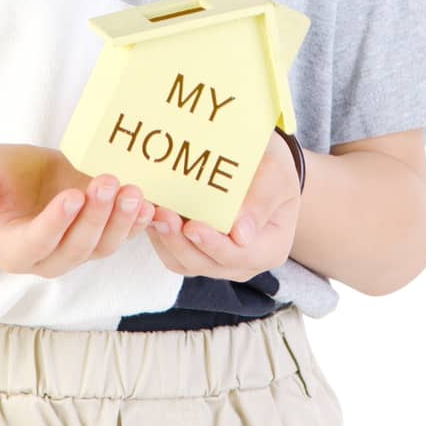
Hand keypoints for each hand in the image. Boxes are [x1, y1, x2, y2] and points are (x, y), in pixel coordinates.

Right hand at [0, 143, 155, 278]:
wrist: (14, 179)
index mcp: (13, 249)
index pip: (36, 242)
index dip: (56, 223)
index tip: (73, 195)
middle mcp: (47, 259)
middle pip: (76, 248)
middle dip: (95, 217)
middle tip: (108, 182)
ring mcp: (76, 250)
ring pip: (103, 246)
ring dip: (121, 221)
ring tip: (133, 190)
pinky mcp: (98, 235)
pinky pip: (121, 237)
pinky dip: (138, 224)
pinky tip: (151, 204)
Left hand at [144, 128, 302, 281]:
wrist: (259, 162)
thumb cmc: (271, 164)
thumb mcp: (276, 174)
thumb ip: (261, 201)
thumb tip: (241, 236)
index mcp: (269, 249)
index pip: (239, 256)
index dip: (213, 244)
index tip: (192, 226)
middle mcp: (243, 263)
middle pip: (206, 264)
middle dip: (180, 242)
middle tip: (162, 215)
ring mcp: (217, 260)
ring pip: (184, 262)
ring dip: (165, 239)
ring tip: (151, 212)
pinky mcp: (194, 250)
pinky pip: (172, 252)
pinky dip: (159, 235)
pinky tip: (148, 212)